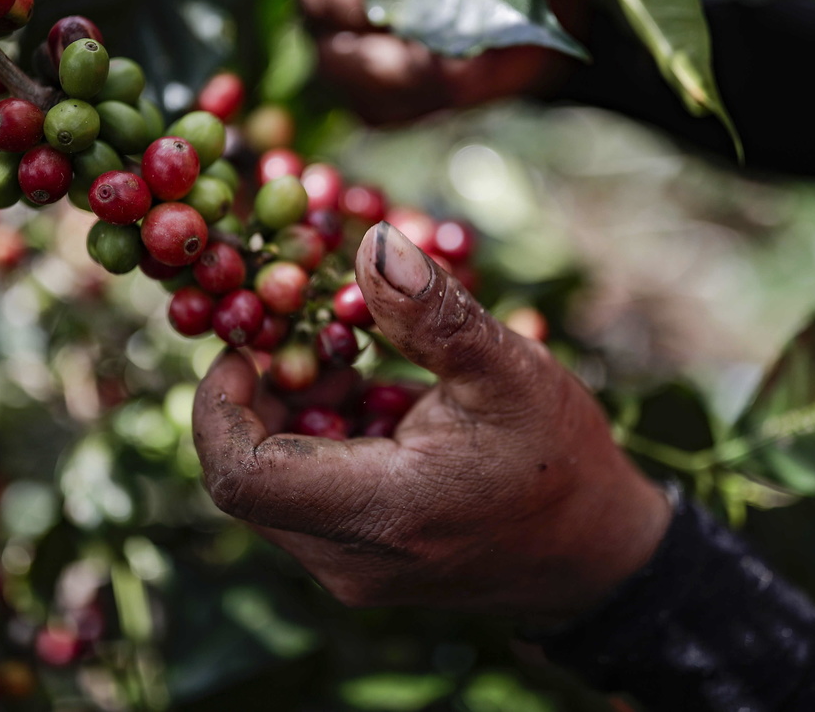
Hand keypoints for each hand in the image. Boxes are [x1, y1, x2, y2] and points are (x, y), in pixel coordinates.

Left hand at [192, 223, 671, 627]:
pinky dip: (316, 443)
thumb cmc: (560, 460)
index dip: (219, 403)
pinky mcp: (358, 564)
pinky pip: (302, 501)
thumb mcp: (508, 371)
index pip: (239, 476)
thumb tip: (372, 242)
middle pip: (246, 479)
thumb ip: (432, 313)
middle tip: (316, 343)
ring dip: (291, 418)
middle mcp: (349, 561)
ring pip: (270, 490)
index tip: (246, 344)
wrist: (595, 552)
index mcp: (380, 514)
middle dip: (263, 399)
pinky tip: (374, 406)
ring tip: (358, 372)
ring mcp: (350, 571)